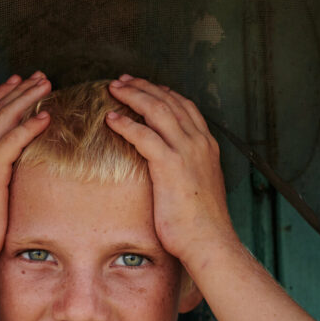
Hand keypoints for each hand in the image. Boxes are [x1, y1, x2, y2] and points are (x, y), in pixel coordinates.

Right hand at [0, 72, 51, 270]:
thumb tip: (8, 180)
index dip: (0, 96)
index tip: (16, 82)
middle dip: (18, 90)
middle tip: (38, 75)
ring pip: (4, 118)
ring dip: (26, 99)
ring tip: (46, 84)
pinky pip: (13, 141)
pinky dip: (30, 126)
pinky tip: (46, 116)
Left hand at [106, 76, 236, 264]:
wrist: (209, 240)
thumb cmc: (201, 223)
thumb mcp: (199, 187)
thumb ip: (189, 171)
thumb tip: (175, 172)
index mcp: (207, 146)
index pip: (185, 107)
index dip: (163, 92)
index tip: (144, 86)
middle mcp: (199, 143)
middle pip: (169, 101)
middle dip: (143, 86)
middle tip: (122, 80)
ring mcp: (186, 152)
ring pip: (156, 110)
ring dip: (132, 96)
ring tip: (114, 89)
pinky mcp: (170, 165)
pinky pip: (143, 135)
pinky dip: (126, 124)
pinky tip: (111, 119)